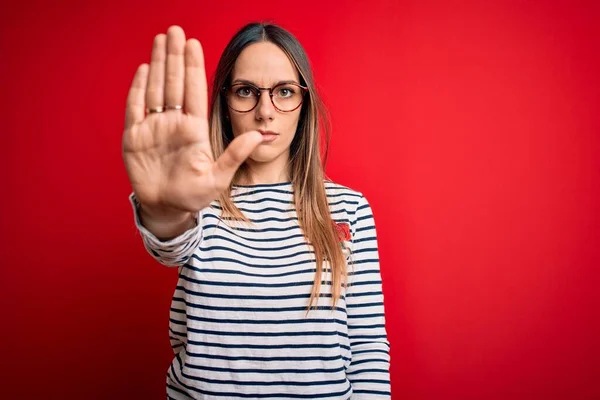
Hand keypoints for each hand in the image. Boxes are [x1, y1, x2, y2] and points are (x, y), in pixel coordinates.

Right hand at [122, 25, 262, 215]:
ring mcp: (154, 128)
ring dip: (157, 65)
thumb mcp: (218, 178)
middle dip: (174, 57)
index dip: (193, 68)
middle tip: (176, 30)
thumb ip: (236, 155)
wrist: (167, 209)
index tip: (194, 45)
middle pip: (174, 83)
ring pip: (155, 89)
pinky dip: (138, 89)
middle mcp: (174, 123)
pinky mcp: (134, 137)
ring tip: (161, 40)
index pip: (194, 91)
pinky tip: (144, 70)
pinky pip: (135, 108)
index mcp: (194, 129)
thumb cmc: (194, 195)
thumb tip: (260, 136)